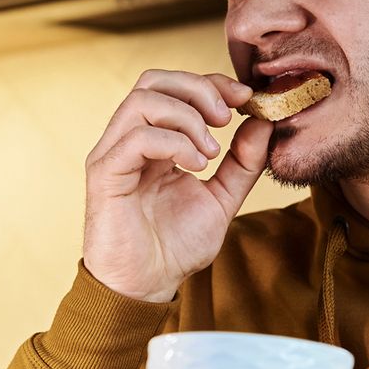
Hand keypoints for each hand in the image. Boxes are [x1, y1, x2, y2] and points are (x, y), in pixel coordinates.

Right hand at [82, 70, 269, 301]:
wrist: (146, 287)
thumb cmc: (174, 247)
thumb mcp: (222, 199)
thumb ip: (243, 163)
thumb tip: (264, 122)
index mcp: (153, 141)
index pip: (175, 88)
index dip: (211, 83)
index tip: (246, 98)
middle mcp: (128, 140)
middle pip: (154, 81)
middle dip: (198, 89)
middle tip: (227, 117)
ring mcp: (113, 154)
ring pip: (142, 101)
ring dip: (187, 117)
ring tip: (211, 152)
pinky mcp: (104, 174)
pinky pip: (136, 138)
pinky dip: (174, 143)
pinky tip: (196, 166)